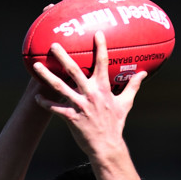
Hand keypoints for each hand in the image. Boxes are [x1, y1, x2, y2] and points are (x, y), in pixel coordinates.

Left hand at [30, 31, 146, 155]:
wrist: (107, 146)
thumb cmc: (115, 124)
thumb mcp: (126, 104)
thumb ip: (133, 86)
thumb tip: (143, 73)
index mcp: (103, 89)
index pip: (102, 63)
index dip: (100, 47)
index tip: (96, 33)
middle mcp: (90, 94)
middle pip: (75, 70)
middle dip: (63, 56)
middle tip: (53, 44)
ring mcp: (80, 106)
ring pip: (60, 87)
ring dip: (47, 76)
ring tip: (36, 65)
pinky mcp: (72, 118)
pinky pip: (56, 108)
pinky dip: (46, 103)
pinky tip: (36, 97)